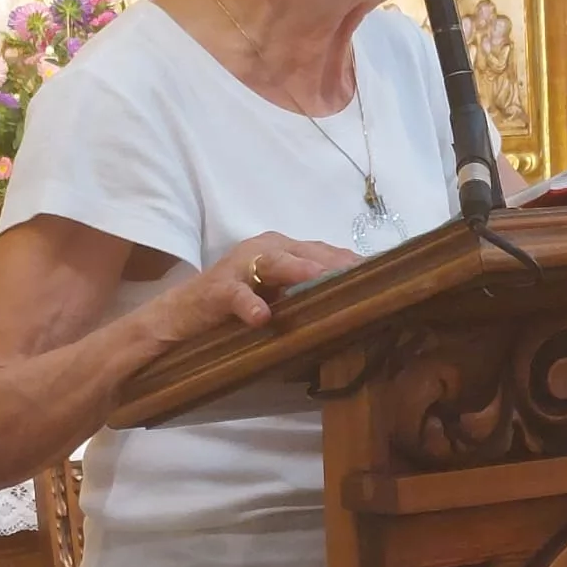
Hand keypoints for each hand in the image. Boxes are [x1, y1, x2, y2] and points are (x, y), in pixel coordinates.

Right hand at [137, 233, 358, 346]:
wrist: (180, 317)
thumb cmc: (239, 306)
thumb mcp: (280, 295)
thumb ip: (310, 293)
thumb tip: (356, 302)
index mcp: (285, 248)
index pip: (328, 252)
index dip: (354, 262)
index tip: (386, 273)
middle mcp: (266, 249)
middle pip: (309, 252)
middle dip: (336, 263)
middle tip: (366, 276)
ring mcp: (240, 266)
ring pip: (275, 262)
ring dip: (298, 270)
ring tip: (320, 279)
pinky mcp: (217, 289)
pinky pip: (236, 295)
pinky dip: (249, 304)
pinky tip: (261, 317)